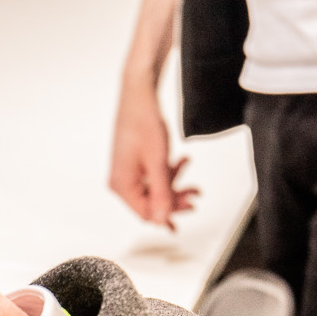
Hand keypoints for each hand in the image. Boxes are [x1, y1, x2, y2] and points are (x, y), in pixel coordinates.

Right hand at [108, 82, 196, 229]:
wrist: (139, 95)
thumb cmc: (143, 122)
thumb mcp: (158, 162)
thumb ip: (161, 193)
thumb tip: (162, 220)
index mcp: (122, 185)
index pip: (146, 212)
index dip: (169, 213)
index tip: (190, 207)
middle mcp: (121, 182)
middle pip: (150, 203)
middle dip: (174, 197)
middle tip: (195, 195)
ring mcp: (126, 173)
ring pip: (154, 190)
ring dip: (174, 181)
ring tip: (187, 165)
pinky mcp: (133, 165)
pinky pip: (151, 177)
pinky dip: (167, 172)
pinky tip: (181, 160)